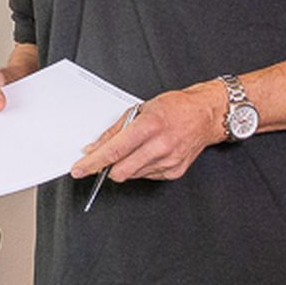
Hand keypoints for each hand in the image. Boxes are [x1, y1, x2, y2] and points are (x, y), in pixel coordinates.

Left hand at [71, 83, 230, 183]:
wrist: (206, 115)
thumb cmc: (175, 108)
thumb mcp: (140, 110)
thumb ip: (115, 131)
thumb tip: (94, 147)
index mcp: (149, 126)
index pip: (114, 151)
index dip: (93, 162)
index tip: (80, 169)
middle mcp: (160, 146)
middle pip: (121, 171)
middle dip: (109, 168)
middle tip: (107, 159)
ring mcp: (168, 161)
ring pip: (132, 175)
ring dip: (127, 166)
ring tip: (139, 148)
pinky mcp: (174, 171)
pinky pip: (147, 176)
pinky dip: (142, 167)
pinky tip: (151, 153)